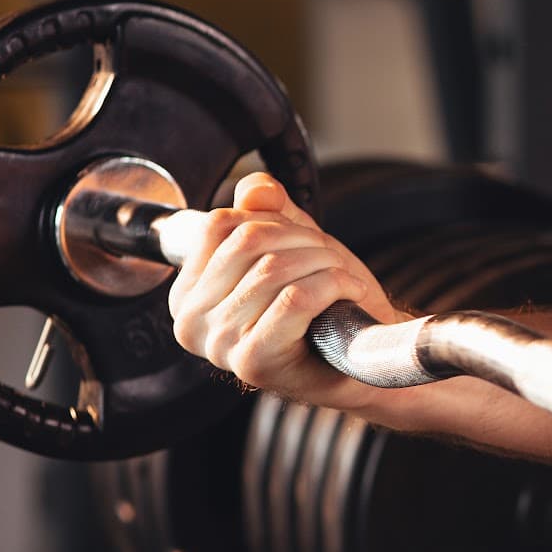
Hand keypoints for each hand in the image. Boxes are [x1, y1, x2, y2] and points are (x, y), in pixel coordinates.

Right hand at [166, 172, 400, 410]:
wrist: (362, 355)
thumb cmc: (324, 304)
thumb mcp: (293, 245)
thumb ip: (270, 210)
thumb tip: (254, 189)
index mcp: (189, 291)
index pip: (221, 224)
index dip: (274, 220)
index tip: (302, 242)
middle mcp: (191, 320)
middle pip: (249, 240)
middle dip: (305, 239)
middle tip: (331, 260)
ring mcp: (218, 344)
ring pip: (275, 267)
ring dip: (326, 263)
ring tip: (342, 279)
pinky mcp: (253, 362)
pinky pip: (295, 298)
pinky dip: (335, 285)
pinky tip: (350, 293)